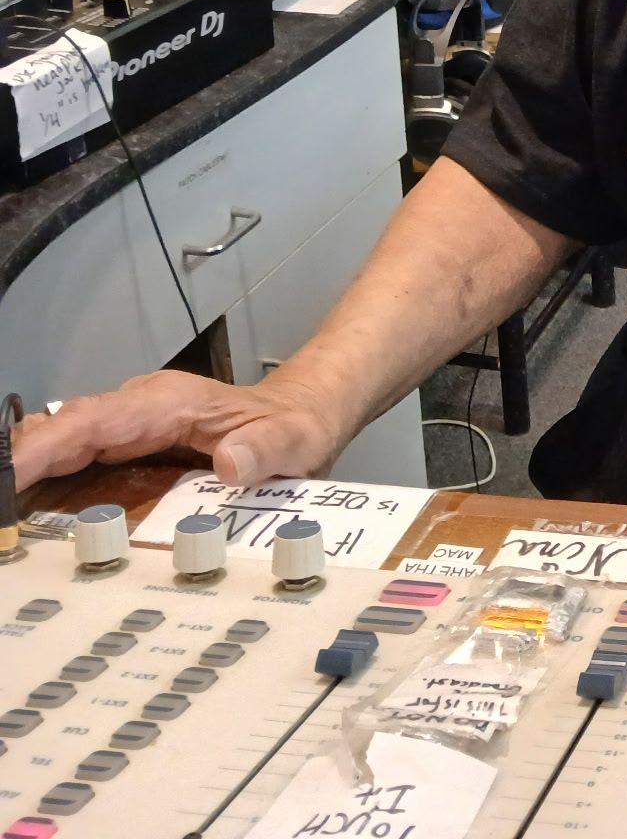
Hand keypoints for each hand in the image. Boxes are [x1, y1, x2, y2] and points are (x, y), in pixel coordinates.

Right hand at [12, 371, 344, 491]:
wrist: (304, 416)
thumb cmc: (294, 426)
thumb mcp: (294, 440)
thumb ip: (267, 449)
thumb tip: (231, 463)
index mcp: (169, 403)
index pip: (92, 421)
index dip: (44, 448)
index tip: (8, 475)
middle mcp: (140, 409)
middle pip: (62, 431)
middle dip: (19, 464)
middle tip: (0, 511)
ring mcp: (129, 426)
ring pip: (61, 443)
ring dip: (25, 474)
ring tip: (7, 515)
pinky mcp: (127, 445)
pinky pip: (74, 459)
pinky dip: (44, 480)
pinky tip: (26, 511)